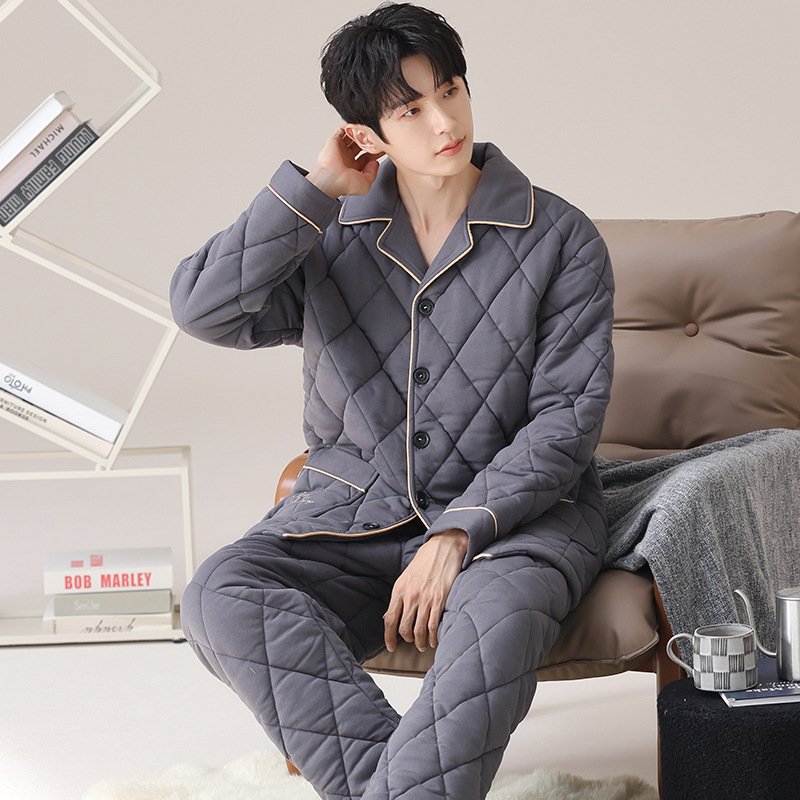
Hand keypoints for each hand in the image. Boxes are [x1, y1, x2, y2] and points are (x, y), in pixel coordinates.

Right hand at [306, 126, 383, 198]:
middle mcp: (347, 158)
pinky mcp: (334, 141)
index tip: (382, 147)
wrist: (331, 180)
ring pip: (352, 136)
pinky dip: (349, 126)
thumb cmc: (344, 185)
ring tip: (367, 130)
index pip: (367, 156)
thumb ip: (373, 173)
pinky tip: (357, 127)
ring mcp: (340, 149)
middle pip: (360, 144)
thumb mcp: (366, 184)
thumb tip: (375, 162)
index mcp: (354, 168)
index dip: (375, 151)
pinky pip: (342, 129)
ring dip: (359, 132)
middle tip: (376, 137)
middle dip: (369, 140)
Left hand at [383, 529, 467, 652]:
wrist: (443, 548)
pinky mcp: (440, 600)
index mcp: (399, 590)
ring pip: (419, 631)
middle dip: (408, 639)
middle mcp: (410, 596)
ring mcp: (425, 599)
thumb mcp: (406, 577)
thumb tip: (391, 616)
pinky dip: (433, 637)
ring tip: (423, 644)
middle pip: (404, 628)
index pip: (390, 620)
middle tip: (413, 641)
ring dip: (420, 642)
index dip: (389, 637)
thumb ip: (400, 596)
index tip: (391, 646)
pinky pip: (433, 626)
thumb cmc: (425, 562)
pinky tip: (434, 639)